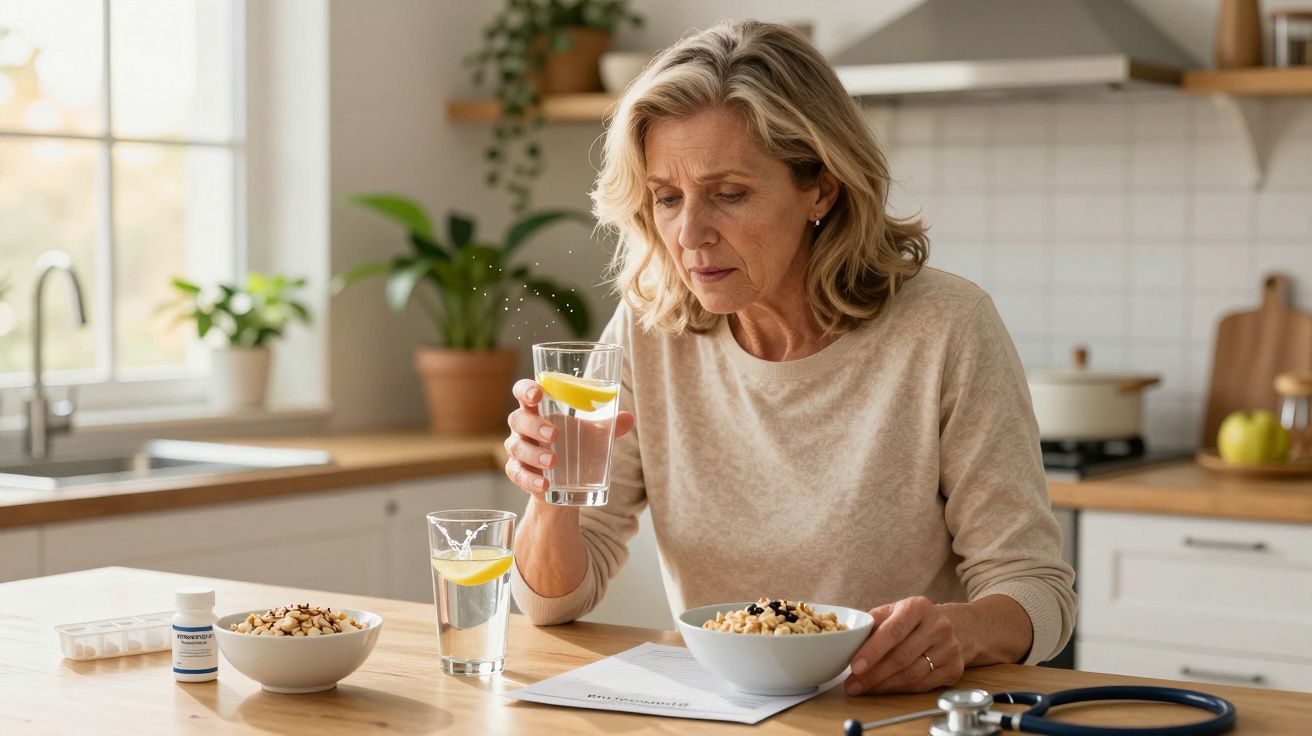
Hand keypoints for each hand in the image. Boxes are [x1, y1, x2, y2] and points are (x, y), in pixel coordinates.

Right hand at [503, 378, 634, 498]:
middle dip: (533, 425)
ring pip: (517, 447)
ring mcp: (519, 450)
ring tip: (554, 462)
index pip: (523, 392)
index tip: (537, 394)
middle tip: (554, 434)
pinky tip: (544, 484)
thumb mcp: (592, 437)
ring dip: (534, 453)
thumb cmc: (575, 448)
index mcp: (538, 410)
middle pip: (517, 419)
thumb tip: (628, 418)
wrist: (567, 484)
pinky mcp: (518, 472)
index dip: (525, 389)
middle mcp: (523, 428)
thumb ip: (608, 427)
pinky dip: (530, 479)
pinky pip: (517, 474)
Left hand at [843, 596, 964, 694]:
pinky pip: (923, 685)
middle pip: (901, 657)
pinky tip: (885, 688)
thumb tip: (849, 643)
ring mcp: (949, 648)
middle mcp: (938, 626)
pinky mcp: (955, 668)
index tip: (855, 666)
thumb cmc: (913, 620)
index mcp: (918, 607)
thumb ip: (873, 624)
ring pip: (912, 674)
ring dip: (884, 685)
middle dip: (873, 674)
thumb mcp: (893, 612)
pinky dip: (900, 689)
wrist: (953, 627)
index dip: (872, 651)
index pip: (893, 631)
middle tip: (853, 684)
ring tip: (864, 688)